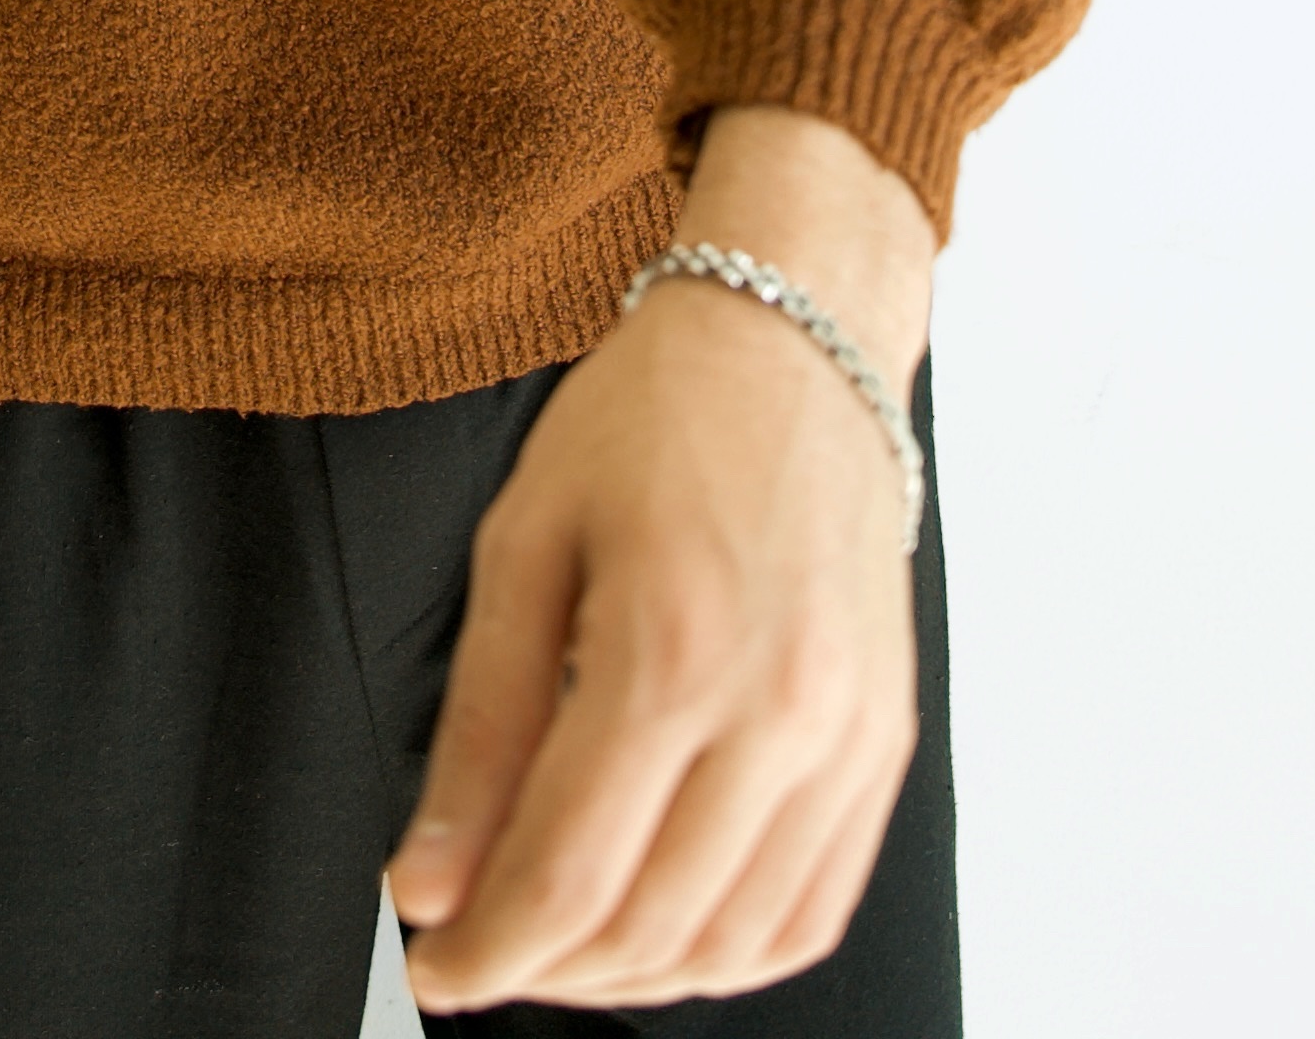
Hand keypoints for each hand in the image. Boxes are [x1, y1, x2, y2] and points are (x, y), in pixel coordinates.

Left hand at [390, 108, 933, 1011]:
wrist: (796, 338)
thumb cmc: (653, 419)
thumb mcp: (523, 543)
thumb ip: (477, 733)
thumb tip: (428, 887)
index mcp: (668, 648)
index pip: (566, 877)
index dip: (482, 953)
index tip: (430, 966)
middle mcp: (776, 708)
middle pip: (648, 929)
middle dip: (544, 970)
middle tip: (478, 948)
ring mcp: (847, 737)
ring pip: (733, 945)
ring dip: (634, 978)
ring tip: (559, 942)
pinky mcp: (886, 744)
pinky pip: (812, 912)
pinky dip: (728, 952)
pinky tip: (662, 927)